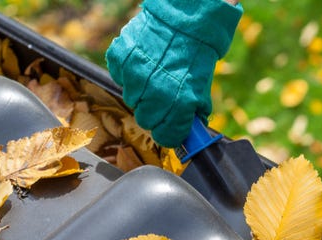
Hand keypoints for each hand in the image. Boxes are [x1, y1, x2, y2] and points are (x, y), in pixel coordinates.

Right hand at [106, 0, 242, 146]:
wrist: (184, 20)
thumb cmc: (195, 56)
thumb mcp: (201, 88)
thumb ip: (193, 114)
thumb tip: (190, 134)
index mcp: (179, 104)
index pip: (166, 136)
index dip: (169, 133)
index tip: (171, 129)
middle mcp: (154, 93)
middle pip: (146, 120)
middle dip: (155, 113)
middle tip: (164, 98)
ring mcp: (134, 76)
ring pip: (131, 99)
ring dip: (142, 92)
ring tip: (155, 75)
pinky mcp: (120, 60)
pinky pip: (120, 77)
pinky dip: (129, 74)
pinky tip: (143, 63)